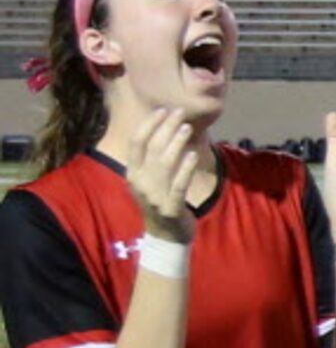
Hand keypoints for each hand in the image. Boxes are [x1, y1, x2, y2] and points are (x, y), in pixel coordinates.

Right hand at [123, 107, 199, 242]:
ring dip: (176, 142)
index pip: (137, 142)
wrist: (165, 237)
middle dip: (166, 127)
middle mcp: (140, 182)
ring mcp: (154, 196)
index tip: (163, 110)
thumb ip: (152, 159)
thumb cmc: (160, 202)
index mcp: (132, 173)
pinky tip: (193, 155)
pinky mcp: (170, 208)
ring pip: (165, 163)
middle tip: (180, 113)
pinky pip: (178, 185)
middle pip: (152, 148)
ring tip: (187, 127)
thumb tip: (165, 129)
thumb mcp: (149, 180)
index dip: (149, 124)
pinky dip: (185, 168)